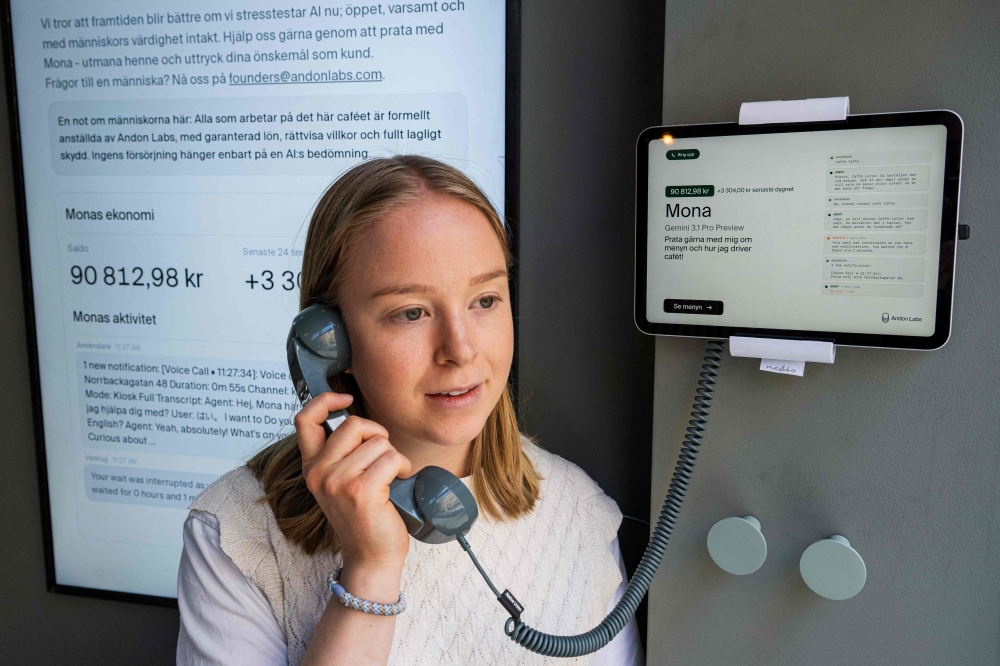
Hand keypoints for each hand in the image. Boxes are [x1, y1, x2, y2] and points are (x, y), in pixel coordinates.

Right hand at [295, 392, 411, 571]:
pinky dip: (403, 466)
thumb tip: (359, 420)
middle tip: (382, 456)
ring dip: (394, 456)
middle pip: (354, 424)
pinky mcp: (361, 491)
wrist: (371, 557)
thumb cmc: (364, 516)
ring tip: (391, 477)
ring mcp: (337, 482)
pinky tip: (400, 482)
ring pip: (378, 442)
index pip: (304, 419)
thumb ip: (341, 453)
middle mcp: (318, 473)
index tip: (346, 398)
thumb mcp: (340, 481)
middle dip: (377, 434)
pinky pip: (391, 458)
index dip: (325, 400)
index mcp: (310, 467)